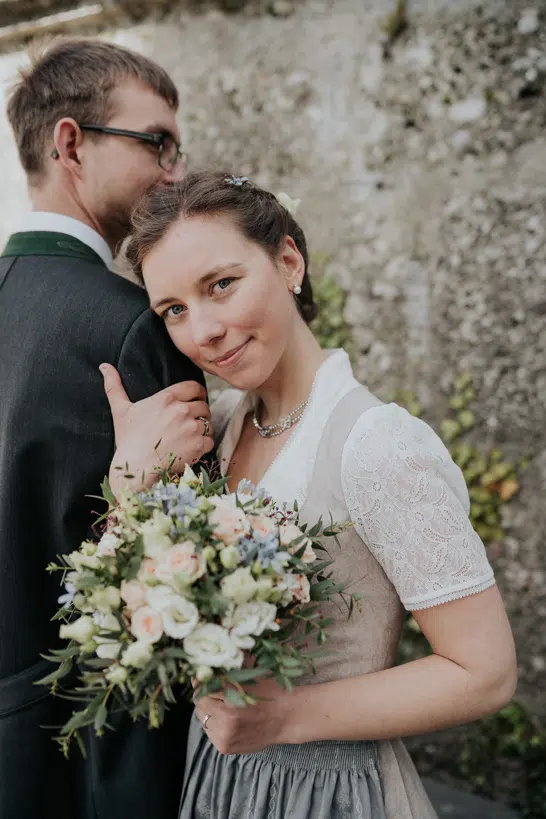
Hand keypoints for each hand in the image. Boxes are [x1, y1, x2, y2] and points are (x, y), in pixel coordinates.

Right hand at [100, 363, 213, 495]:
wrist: (136, 468)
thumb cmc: (128, 440)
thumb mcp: (120, 410)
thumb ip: (114, 386)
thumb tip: (104, 366)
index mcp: (166, 398)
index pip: (194, 387)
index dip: (197, 393)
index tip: (196, 399)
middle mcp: (181, 410)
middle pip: (203, 405)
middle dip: (199, 413)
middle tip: (191, 422)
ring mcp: (191, 427)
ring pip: (208, 423)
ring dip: (203, 429)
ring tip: (191, 436)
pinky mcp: (198, 444)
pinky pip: (210, 440)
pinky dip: (204, 445)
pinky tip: (192, 449)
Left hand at [193, 678, 296, 754]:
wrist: (287, 717)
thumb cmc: (268, 692)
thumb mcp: (245, 679)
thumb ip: (221, 678)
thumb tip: (197, 676)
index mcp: (230, 705)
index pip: (201, 692)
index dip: (203, 683)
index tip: (205, 677)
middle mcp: (225, 725)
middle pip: (199, 707)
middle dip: (205, 697)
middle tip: (217, 691)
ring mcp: (224, 739)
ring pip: (203, 720)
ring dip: (209, 711)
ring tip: (225, 705)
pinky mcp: (226, 748)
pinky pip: (210, 732)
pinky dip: (215, 724)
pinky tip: (229, 718)